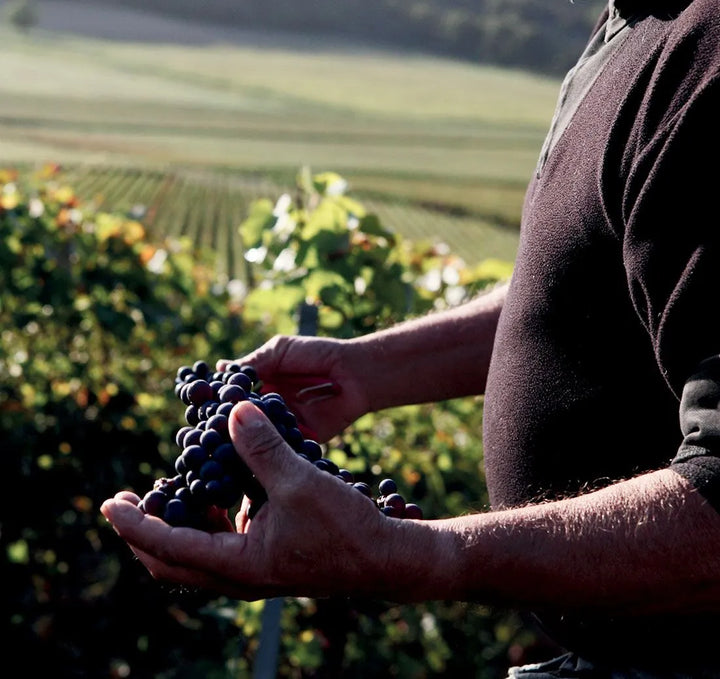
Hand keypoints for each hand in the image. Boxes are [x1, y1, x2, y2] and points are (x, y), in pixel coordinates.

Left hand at [101, 401, 400, 599]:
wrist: (383, 558)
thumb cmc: (345, 527)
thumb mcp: (300, 481)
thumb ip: (262, 447)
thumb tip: (233, 411)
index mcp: (238, 564)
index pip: (168, 545)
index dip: (135, 524)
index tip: (108, 503)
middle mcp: (238, 574)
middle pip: (170, 560)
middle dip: (143, 531)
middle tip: (125, 502)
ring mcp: (251, 569)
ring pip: (193, 555)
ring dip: (172, 526)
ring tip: (163, 492)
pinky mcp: (266, 558)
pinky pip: (219, 545)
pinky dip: (205, 520)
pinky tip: (213, 493)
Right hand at [217, 335, 368, 441]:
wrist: (355, 373)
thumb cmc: (317, 355)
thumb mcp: (280, 351)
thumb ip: (254, 363)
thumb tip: (219, 369)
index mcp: (259, 388)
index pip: (231, 398)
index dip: (217, 402)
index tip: (201, 406)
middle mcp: (267, 410)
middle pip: (240, 422)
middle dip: (225, 427)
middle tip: (210, 430)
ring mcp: (281, 428)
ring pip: (257, 439)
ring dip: (245, 443)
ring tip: (228, 445)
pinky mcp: (299, 443)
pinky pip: (281, 450)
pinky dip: (270, 453)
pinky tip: (255, 456)